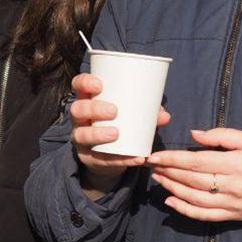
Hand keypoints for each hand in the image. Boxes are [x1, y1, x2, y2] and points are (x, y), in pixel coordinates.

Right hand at [70, 73, 169, 197]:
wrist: (108, 156)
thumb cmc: (118, 124)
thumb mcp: (129, 114)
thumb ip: (147, 113)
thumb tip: (164, 115)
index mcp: (88, 100)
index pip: (78, 86)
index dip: (84, 83)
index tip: (99, 85)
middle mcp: (80, 118)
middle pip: (77, 109)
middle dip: (94, 109)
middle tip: (113, 111)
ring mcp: (82, 138)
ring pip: (81, 134)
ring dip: (98, 134)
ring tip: (116, 133)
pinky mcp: (89, 158)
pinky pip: (101, 159)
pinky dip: (120, 159)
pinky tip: (136, 158)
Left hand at [147, 128, 241, 227]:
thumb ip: (223, 136)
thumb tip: (194, 134)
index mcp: (237, 164)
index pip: (196, 162)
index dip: (172, 159)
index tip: (154, 155)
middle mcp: (232, 186)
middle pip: (192, 180)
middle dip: (168, 172)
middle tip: (149, 165)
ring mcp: (233, 204)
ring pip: (194, 199)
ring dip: (172, 189)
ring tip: (157, 179)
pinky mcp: (235, 216)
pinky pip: (205, 216)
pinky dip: (186, 210)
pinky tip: (171, 202)